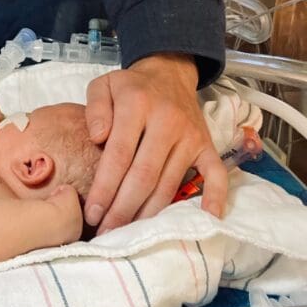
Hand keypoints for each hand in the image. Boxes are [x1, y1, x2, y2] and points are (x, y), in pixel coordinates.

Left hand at [83, 54, 227, 233]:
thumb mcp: (103, 85)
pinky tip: (206, 220)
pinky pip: (215, 174)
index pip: (119, 154)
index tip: (92, 212)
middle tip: (106, 232)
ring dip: (149, 214)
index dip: (105, 187)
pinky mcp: (207, 145)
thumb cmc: (130, 86)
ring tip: (128, 233)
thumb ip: (95, 109)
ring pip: (169, 183)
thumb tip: (97, 138)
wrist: (168, 73)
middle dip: (123, 209)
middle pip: (144, 175)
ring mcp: (190, 136)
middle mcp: (167, 121)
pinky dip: (214, 198)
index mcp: (137, 104)